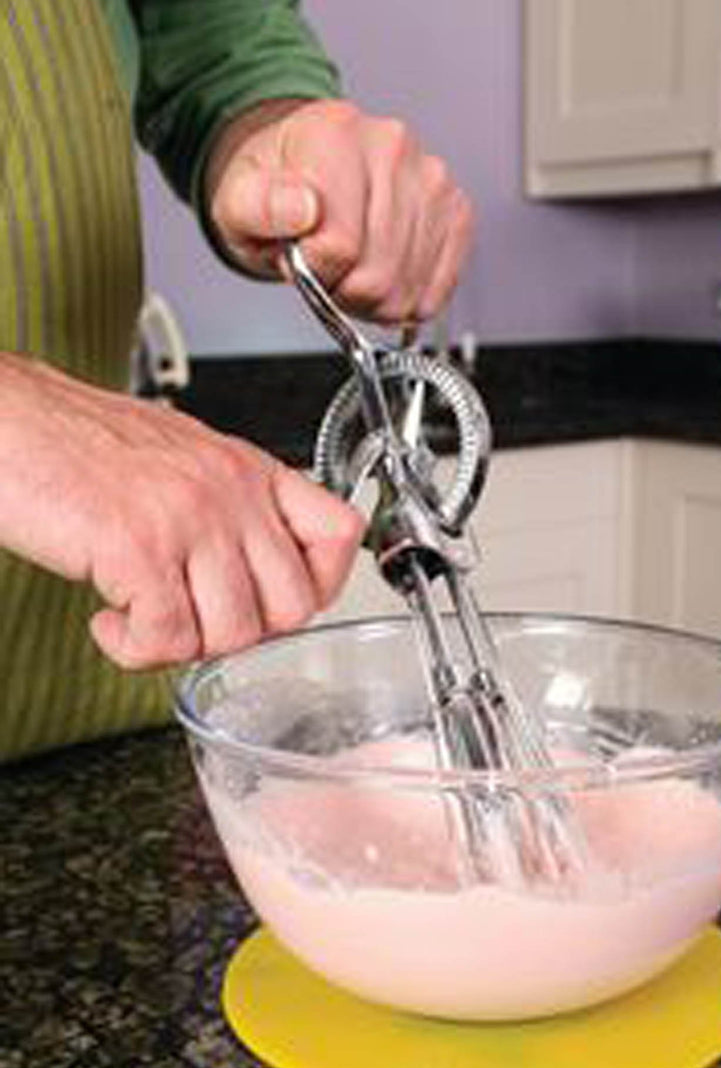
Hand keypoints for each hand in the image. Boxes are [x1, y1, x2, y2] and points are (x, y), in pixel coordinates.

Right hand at [0, 355, 363, 669]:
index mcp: (247, 469)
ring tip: (143, 619)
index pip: (340, 534)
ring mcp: (188, 519)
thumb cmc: (73, 442)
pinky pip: (168, 641)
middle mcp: (229, 491)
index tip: (278, 602)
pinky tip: (110, 620)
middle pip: (292, 606)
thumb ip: (230, 509)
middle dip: (242, 635)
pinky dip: (135, 650)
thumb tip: (259, 573)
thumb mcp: (180, 460)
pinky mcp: (138, 549)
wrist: (4, 418)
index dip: (322, 585)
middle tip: (195, 622)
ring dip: (184, 647)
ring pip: (234, 634)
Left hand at [204, 98, 472, 324]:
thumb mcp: (237, 202)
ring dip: (374, 299)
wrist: (307, 175)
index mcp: (334, 133)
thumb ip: (258, 207)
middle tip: (326, 266)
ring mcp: (432, 178)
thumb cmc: (276, 192)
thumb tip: (302, 209)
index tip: (301, 257)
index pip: (340, 246)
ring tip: (352, 267)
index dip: (315, 272)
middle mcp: (391, 147)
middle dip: (344, 290)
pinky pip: (436, 290)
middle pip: (377, 274)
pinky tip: (385, 272)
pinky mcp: (456, 210)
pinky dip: (407, 298)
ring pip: (407, 289)